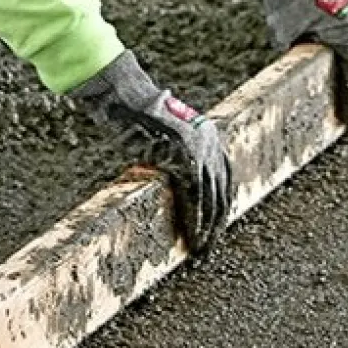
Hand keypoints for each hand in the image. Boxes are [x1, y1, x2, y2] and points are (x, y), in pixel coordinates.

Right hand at [68, 51, 232, 253]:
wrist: (123, 96)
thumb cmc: (132, 115)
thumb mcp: (162, 135)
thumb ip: (174, 154)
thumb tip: (174, 181)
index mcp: (208, 134)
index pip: (223, 178)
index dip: (220, 207)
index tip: (215, 229)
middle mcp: (210, 141)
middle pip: (222, 192)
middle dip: (216, 225)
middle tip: (208, 249)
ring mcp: (199, 149)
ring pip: (211, 200)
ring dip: (207, 230)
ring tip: (199, 251)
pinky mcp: (184, 157)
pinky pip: (194, 198)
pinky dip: (193, 222)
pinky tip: (190, 238)